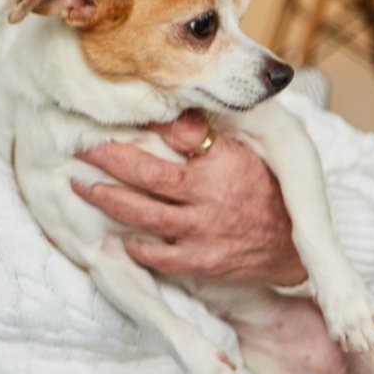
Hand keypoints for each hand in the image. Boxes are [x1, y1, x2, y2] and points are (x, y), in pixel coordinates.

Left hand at [73, 111, 307, 286]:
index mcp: (223, 163)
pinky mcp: (201, 261)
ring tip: (81, 186)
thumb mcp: (243, 154)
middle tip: (80, 150)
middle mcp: (210, 197)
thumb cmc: (262, 191)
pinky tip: (115, 236)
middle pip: (148, 176)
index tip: (109, 119)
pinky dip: (133, 246)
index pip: (179, 135)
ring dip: (107, 200)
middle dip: (109, 161)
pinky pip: (157, 256)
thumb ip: (205, 136)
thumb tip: (169, 111)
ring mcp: (203, 232)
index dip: (144, 124)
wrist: (292, 245)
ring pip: (142, 214)